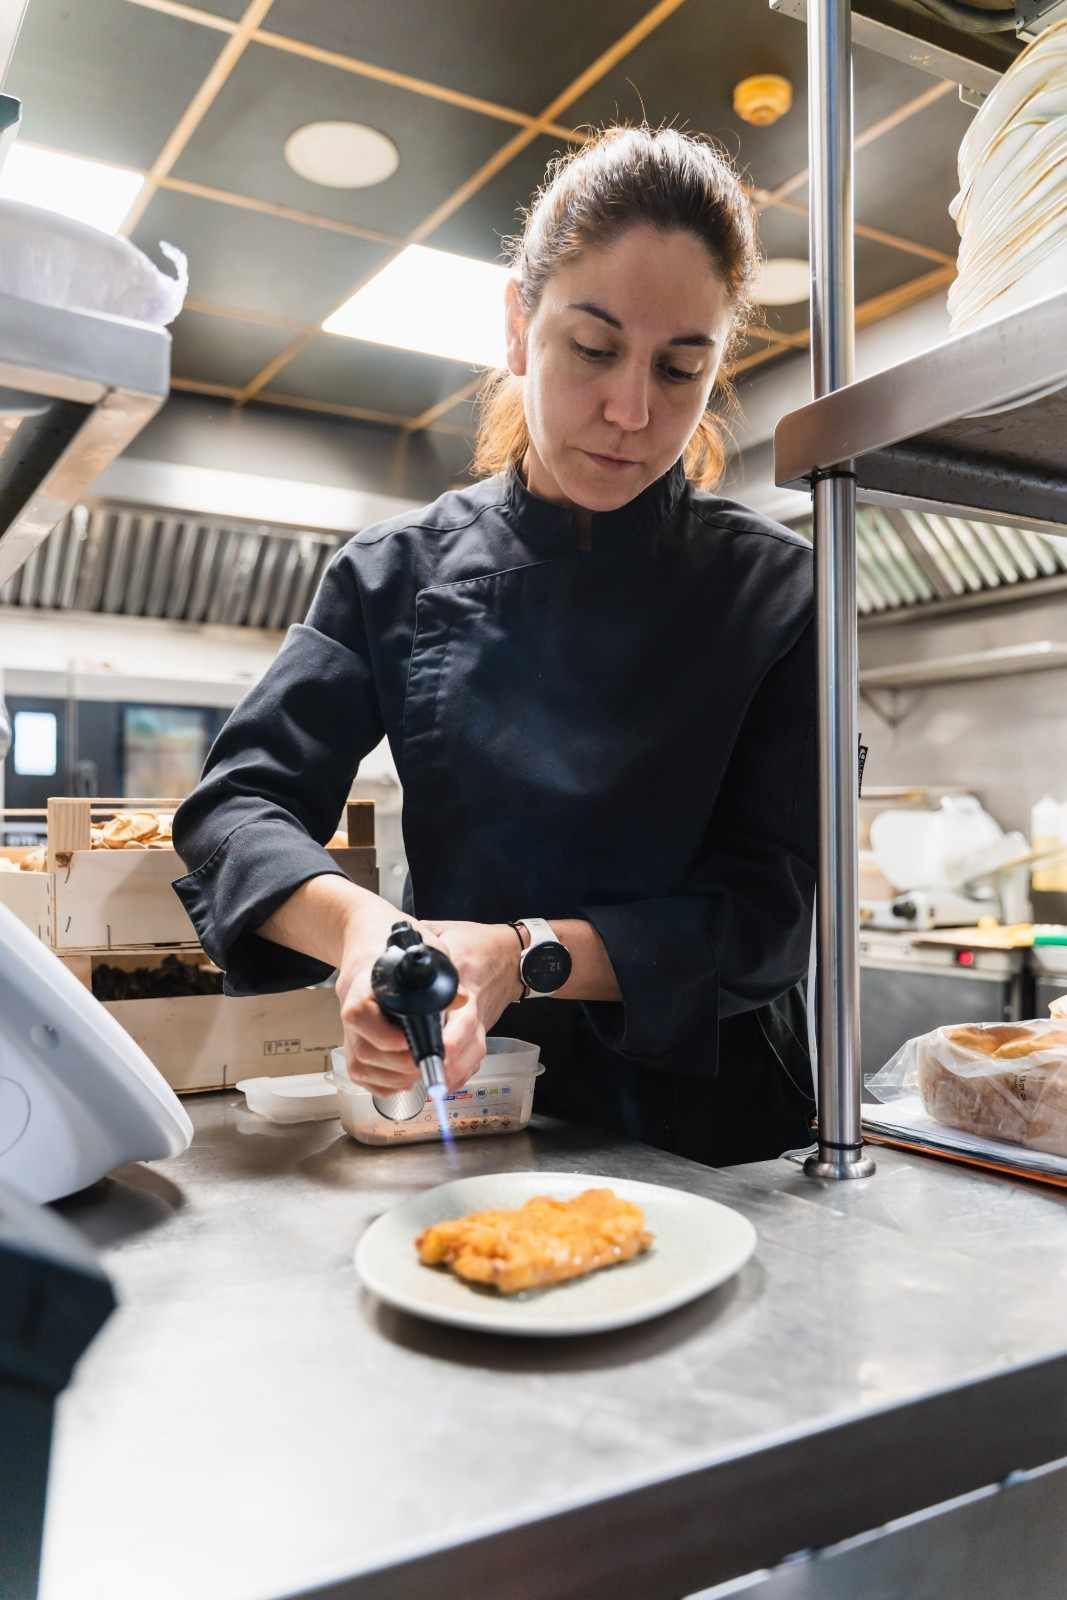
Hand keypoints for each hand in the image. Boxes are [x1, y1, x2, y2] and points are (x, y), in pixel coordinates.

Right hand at [334, 918, 426, 1095]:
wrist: (368, 936)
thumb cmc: (397, 941)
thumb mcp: (425, 946)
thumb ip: (441, 970)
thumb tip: (461, 999)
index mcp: (365, 982)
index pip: (360, 1013)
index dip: (385, 1034)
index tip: (412, 1042)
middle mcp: (351, 1007)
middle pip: (364, 1049)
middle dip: (401, 1063)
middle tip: (429, 1062)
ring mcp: (349, 1027)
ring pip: (362, 1065)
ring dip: (395, 1076)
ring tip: (421, 1069)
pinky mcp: (353, 1041)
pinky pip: (361, 1073)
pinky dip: (383, 1083)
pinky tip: (404, 1076)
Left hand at [422, 920, 524, 1089]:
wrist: (512, 956)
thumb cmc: (476, 943)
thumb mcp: (444, 931)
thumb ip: (419, 939)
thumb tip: (392, 945)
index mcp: (463, 975)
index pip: (456, 1005)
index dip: (445, 1031)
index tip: (431, 1045)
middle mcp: (473, 1002)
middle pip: (467, 1039)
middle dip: (447, 1061)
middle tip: (425, 1074)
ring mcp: (481, 1019)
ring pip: (474, 1053)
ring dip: (454, 1072)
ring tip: (432, 1085)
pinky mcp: (483, 1030)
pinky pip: (476, 1058)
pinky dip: (462, 1074)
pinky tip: (445, 1082)